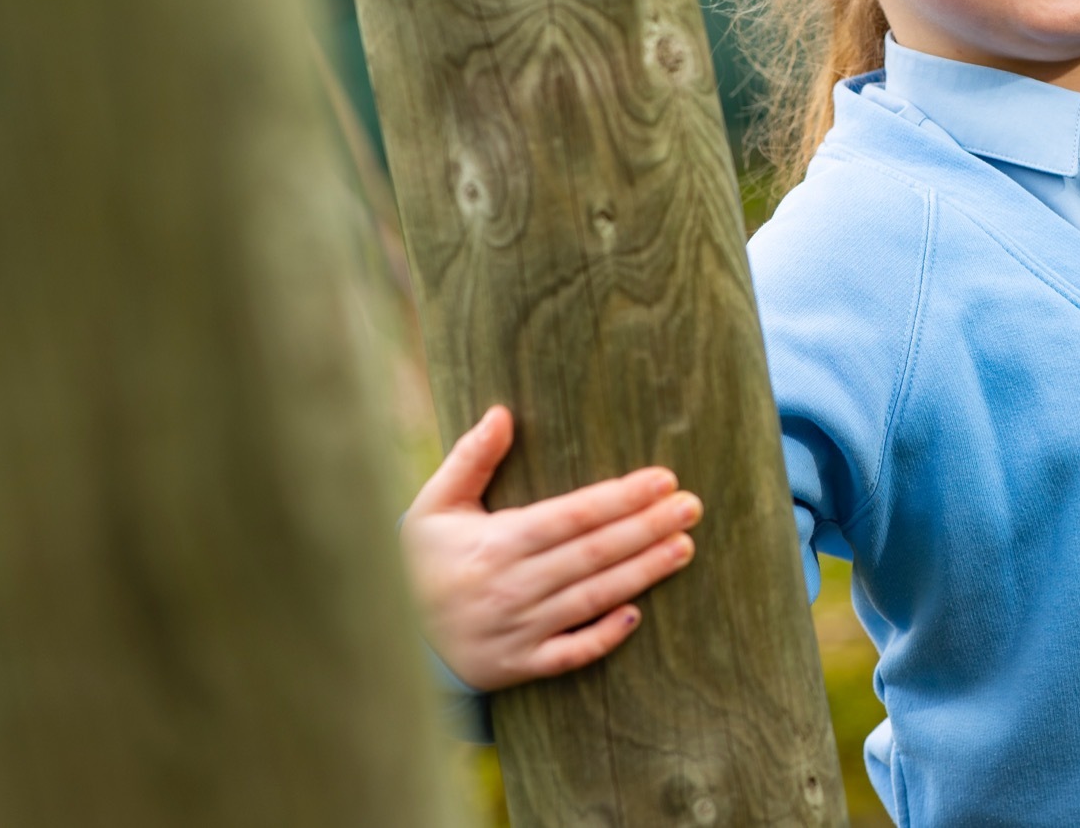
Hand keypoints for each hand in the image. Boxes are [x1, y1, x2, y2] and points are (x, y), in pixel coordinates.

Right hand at [399, 405, 701, 690]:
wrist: (386, 634)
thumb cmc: (419, 561)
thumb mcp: (433, 505)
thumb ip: (470, 459)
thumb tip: (502, 413)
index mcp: (496, 543)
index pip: (574, 515)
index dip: (622, 497)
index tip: (664, 478)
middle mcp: (511, 587)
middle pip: (594, 553)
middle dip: (648, 528)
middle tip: (693, 506)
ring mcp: (517, 630)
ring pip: (592, 599)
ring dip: (643, 573)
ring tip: (685, 547)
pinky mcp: (517, 666)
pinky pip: (568, 655)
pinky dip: (602, 638)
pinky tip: (636, 616)